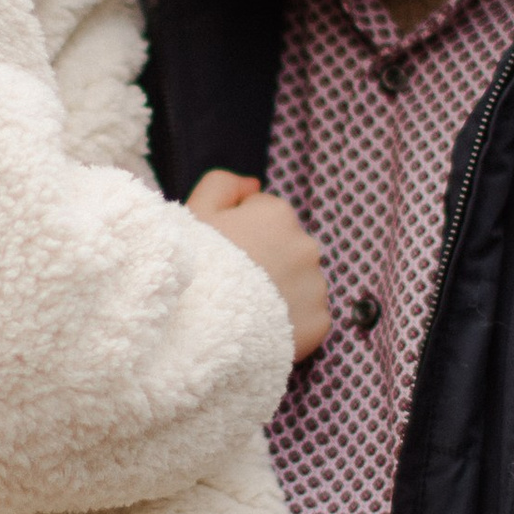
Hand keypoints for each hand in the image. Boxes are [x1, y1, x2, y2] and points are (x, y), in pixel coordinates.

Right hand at [187, 168, 330, 357]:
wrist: (200, 329)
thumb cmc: (195, 267)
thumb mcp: (194, 212)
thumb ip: (222, 184)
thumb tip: (252, 184)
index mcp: (277, 213)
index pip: (264, 216)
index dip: (240, 233)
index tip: (223, 254)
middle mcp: (305, 244)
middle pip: (286, 249)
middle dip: (267, 261)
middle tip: (233, 283)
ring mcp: (316, 285)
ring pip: (299, 283)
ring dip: (281, 291)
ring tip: (246, 309)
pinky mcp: (319, 322)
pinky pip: (307, 317)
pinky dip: (290, 323)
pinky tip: (262, 328)